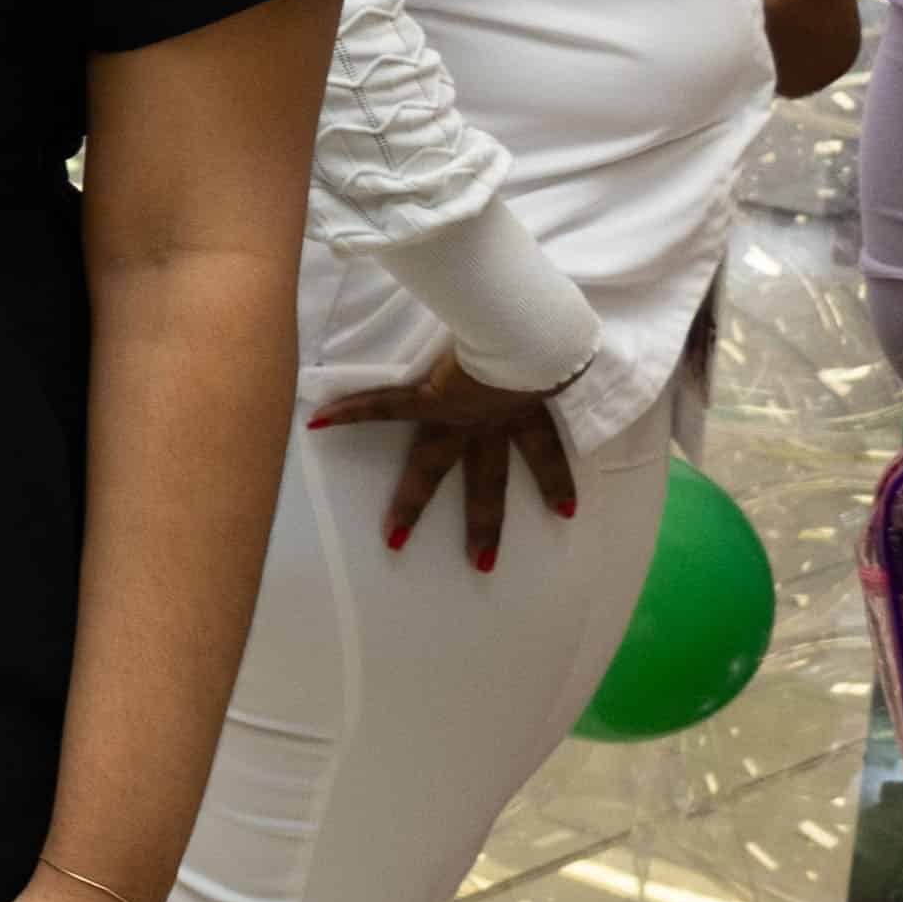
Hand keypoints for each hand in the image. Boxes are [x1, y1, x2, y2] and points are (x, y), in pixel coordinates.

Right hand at [310, 348, 575, 570]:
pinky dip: (352, 411)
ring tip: (396, 539)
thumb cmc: (549, 336)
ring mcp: (457, 417)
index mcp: (526, 413)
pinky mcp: (431, 399)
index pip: (545, 452)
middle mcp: (491, 425)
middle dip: (485, 524)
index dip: (556, 482)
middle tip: (482, 566)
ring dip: (414, 502)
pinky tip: (319, 421)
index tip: (566, 513)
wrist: (531, 336)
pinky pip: (386, 407)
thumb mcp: (567, 353)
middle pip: (486, 483)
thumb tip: (583, 340)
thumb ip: (569, 356)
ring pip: (435, 466)